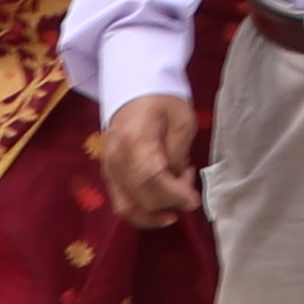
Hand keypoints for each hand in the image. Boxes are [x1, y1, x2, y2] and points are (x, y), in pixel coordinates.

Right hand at [93, 91, 201, 226]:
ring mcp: (109, 169)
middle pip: (141, 198)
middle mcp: (115, 159)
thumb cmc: (162, 101)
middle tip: (189, 184)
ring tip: (177, 198)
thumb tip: (178, 183)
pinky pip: (123, 204)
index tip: (194, 200)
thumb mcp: (182, 121)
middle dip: (170, 201)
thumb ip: (178, 154)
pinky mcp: (109, 176)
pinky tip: (163, 199)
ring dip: (156, 213)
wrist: (134, 90)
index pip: (151, 179)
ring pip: (128, 208)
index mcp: (134, 140)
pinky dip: (144, 210)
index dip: (174, 195)